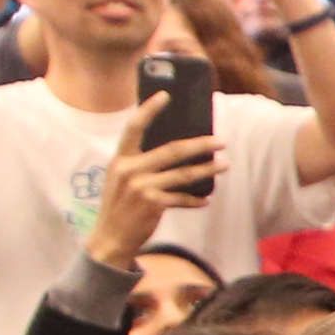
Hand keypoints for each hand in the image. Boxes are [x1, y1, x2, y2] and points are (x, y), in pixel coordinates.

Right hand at [86, 95, 220, 266]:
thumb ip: (140, 164)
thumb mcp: (122, 180)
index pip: (134, 127)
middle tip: (220, 141)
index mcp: (120, 159)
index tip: (165, 95)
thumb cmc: (120, 207)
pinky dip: (196, 200)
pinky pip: (182, 198)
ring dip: (208, 170)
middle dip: (200, 145)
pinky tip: (206, 200)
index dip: (149, 110)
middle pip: (172, 150)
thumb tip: (177, 152)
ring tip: (224, 165)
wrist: (110, 238)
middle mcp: (129, 169)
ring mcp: (141, 187)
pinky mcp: (152, 204)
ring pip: (184, 174)